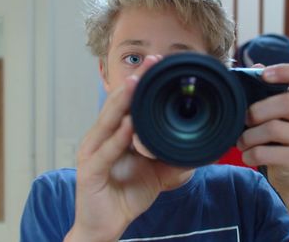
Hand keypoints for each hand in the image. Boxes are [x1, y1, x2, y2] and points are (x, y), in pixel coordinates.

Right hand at [65, 56, 192, 241]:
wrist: (106, 225)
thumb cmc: (127, 194)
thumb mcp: (156, 172)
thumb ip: (171, 157)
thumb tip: (198, 147)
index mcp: (114, 136)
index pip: (127, 104)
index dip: (141, 84)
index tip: (158, 65)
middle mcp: (100, 139)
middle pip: (117, 105)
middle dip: (134, 83)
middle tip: (151, 63)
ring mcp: (92, 154)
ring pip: (107, 122)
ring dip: (123, 101)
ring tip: (138, 82)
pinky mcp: (90, 173)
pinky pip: (105, 153)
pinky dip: (117, 139)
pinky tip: (129, 126)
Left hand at [237, 63, 288, 197]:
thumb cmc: (279, 142)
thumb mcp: (275, 117)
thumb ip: (266, 94)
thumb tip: (257, 66)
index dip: (288, 70)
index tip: (264, 75)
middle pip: (286, 102)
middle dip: (257, 110)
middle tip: (245, 121)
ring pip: (273, 128)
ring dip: (248, 136)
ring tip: (242, 142)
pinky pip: (266, 152)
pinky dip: (249, 154)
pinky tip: (247, 156)